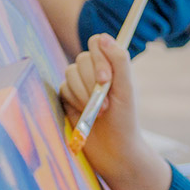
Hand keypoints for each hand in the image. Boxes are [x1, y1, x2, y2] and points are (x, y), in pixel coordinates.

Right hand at [59, 34, 171, 189]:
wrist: (113, 151)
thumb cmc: (124, 121)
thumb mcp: (126, 90)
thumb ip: (118, 62)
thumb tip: (104, 37)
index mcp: (112, 65)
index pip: (97, 42)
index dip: (98, 57)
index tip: (106, 79)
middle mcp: (94, 71)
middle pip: (82, 58)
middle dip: (92, 81)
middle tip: (106, 103)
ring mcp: (79, 83)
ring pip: (70, 72)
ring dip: (84, 93)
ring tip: (99, 111)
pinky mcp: (66, 96)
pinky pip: (63, 87)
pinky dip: (75, 100)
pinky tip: (85, 114)